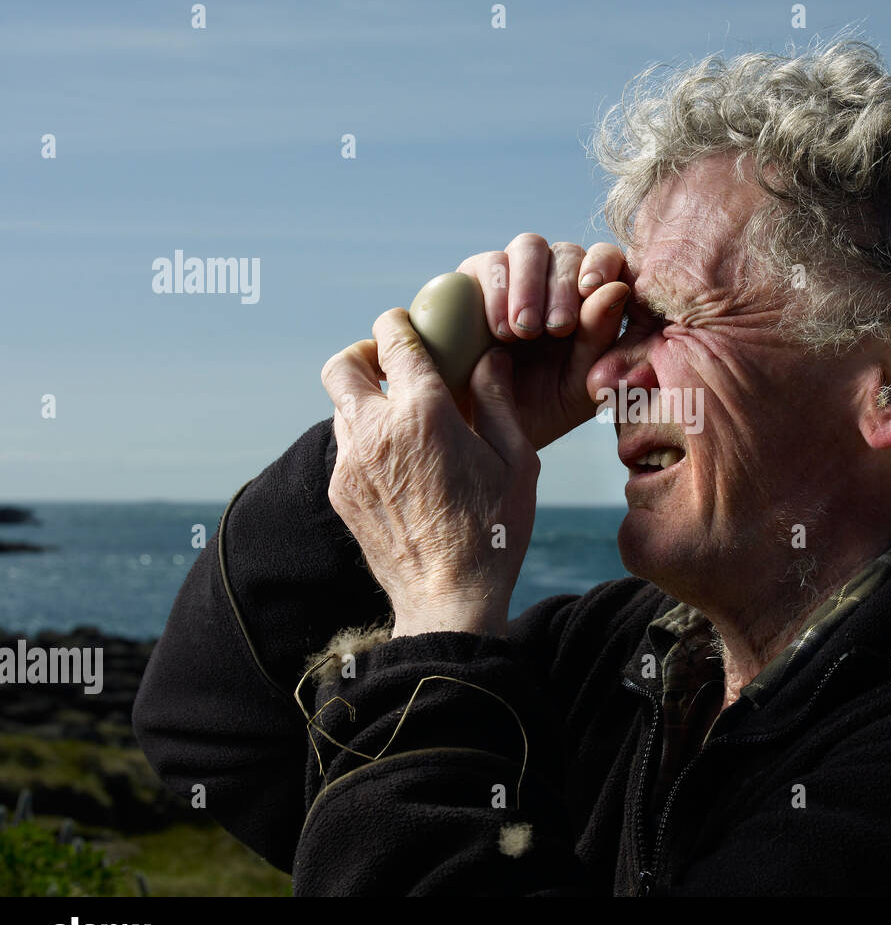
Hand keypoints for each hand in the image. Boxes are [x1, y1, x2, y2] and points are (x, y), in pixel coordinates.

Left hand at [321, 309, 539, 636]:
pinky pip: (344, 448)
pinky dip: (364, 441)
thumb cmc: (494, 530)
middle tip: (390, 367)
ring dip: (365, 401)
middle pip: (341, 366)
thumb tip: (490, 359)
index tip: (409, 327)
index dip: (399, 325)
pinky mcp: (342, 493)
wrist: (449, 598)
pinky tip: (398, 463)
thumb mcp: (515, 460)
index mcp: (424, 414)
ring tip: (401, 420)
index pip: (394, 341)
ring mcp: (352, 464)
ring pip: (340, 408)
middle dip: (363, 355)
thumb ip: (497, 401)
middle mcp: (377, 432)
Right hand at [457, 235, 628, 449]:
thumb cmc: (543, 409)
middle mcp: (553, 280)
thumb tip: (616, 289)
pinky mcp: (474, 279)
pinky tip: (500, 330)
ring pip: (529, 246)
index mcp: (589, 301)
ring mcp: (513, 276)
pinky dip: (498, 290)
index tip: (591, 289)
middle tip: (556, 328)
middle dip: (563, 286)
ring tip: (524, 331)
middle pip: (567, 251)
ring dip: (530, 283)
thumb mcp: (579, 384)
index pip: (607, 258)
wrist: (484, 430)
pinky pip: (489, 262)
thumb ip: (600, 339)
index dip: (603, 264)